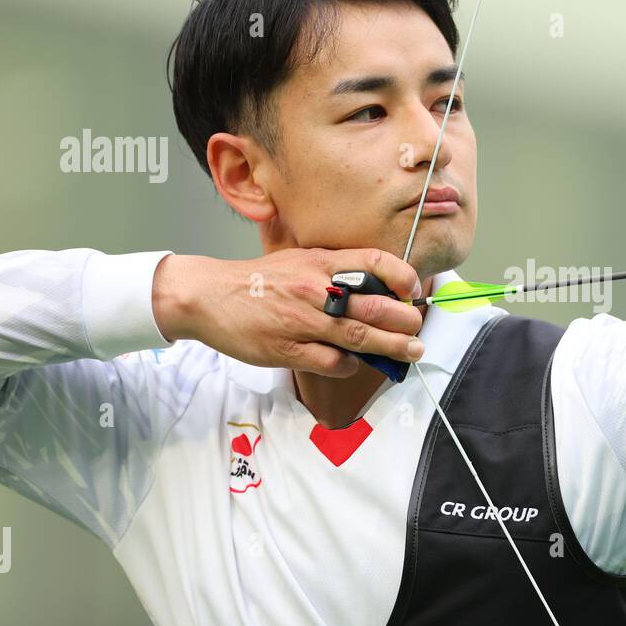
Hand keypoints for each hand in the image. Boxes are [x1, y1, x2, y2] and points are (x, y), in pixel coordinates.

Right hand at [151, 249, 424, 376]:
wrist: (208, 295)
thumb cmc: (258, 281)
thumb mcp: (299, 261)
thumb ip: (334, 272)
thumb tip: (376, 288)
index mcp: (320, 263)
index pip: (374, 262)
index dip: (403, 275)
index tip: (414, 289)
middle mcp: (315, 289)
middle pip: (375, 305)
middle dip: (405, 319)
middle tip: (418, 327)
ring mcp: (302, 321)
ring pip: (360, 336)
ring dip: (392, 347)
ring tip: (412, 350)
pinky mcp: (288, 349)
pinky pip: (332, 362)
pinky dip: (350, 365)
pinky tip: (355, 363)